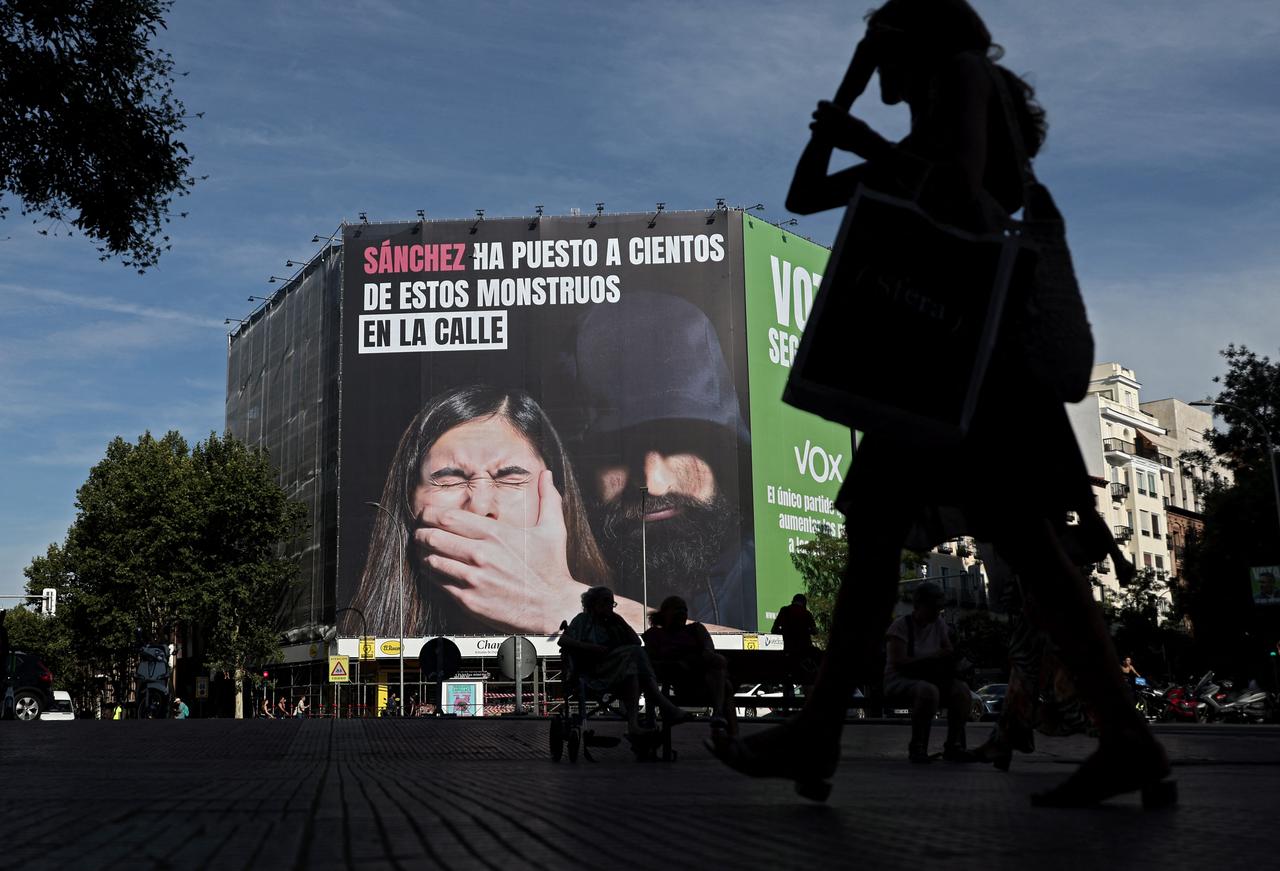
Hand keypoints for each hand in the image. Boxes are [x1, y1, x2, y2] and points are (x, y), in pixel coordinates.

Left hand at [414, 470, 585, 632]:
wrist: (553, 608)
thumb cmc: (551, 569)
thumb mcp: (553, 529)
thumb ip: (548, 498)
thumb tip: (546, 474)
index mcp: (495, 533)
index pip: (448, 517)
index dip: (429, 514)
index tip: (425, 515)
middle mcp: (480, 554)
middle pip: (433, 536)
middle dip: (420, 533)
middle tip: (418, 533)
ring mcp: (473, 578)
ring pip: (431, 560)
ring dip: (423, 555)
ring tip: (423, 552)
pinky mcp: (468, 600)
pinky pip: (438, 584)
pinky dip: (432, 576)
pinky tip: (434, 572)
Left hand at [809, 101, 885, 157]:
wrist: (861, 139)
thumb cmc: (857, 127)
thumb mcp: (847, 117)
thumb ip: (837, 114)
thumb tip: (830, 112)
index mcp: (835, 109)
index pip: (820, 103)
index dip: (821, 106)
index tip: (824, 110)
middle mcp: (829, 117)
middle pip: (814, 114)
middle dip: (816, 116)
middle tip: (821, 120)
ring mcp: (825, 128)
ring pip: (811, 125)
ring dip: (814, 127)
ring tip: (818, 129)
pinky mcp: (825, 138)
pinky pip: (814, 136)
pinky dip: (816, 136)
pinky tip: (821, 138)